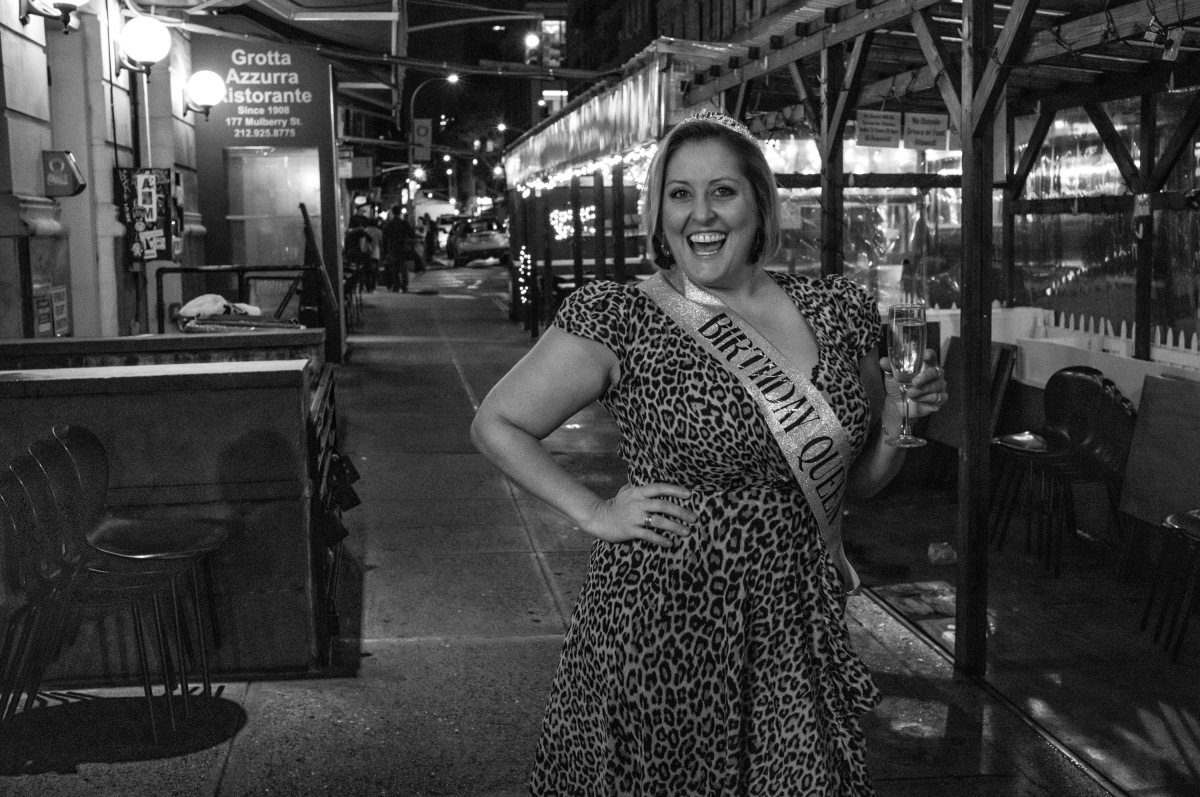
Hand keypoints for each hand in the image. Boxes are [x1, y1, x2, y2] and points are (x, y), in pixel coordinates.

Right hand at [582, 482, 697, 547]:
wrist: (598, 518)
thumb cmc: (615, 505)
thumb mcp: (626, 492)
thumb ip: (639, 488)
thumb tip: (654, 485)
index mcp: (638, 492)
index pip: (659, 488)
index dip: (675, 490)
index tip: (689, 495)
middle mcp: (637, 503)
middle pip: (663, 505)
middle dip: (680, 511)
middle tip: (694, 518)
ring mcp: (634, 517)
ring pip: (658, 521)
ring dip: (674, 527)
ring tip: (687, 532)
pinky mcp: (630, 531)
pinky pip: (649, 535)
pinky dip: (661, 539)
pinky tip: (670, 543)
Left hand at [880, 349, 948, 419]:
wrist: (898, 405)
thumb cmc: (898, 386)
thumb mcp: (891, 377)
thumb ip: (889, 368)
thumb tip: (883, 361)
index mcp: (925, 364)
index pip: (931, 356)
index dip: (929, 355)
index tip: (925, 356)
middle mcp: (935, 373)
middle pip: (936, 371)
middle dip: (925, 376)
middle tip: (914, 382)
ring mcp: (939, 386)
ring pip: (937, 385)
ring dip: (922, 390)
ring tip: (909, 393)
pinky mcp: (941, 398)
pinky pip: (939, 397)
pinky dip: (927, 398)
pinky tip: (917, 399)